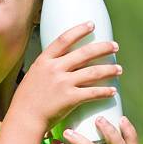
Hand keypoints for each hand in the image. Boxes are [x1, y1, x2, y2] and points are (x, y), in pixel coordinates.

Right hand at [13, 21, 121, 135]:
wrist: (24, 119)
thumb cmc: (26, 100)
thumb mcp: (32, 76)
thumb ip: (46, 67)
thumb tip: (59, 61)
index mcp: (44, 61)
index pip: (64, 39)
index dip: (79, 30)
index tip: (91, 24)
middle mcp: (55, 69)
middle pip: (84, 53)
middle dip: (103, 48)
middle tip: (115, 46)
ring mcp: (63, 83)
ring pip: (93, 72)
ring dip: (109, 70)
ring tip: (119, 69)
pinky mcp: (70, 98)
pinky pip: (93, 92)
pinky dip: (105, 91)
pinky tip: (113, 91)